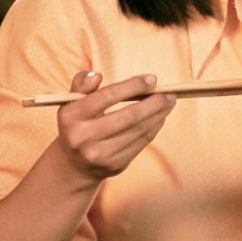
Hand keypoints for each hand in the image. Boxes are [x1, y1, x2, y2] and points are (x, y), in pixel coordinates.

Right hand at [51, 71, 176, 184]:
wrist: (74, 164)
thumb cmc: (77, 124)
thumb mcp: (71, 103)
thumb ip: (81, 85)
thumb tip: (96, 75)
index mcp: (71, 116)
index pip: (106, 97)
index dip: (132, 86)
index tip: (152, 79)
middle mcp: (83, 137)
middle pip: (128, 116)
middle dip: (154, 103)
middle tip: (170, 93)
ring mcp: (99, 154)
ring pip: (138, 131)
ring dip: (158, 115)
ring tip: (169, 102)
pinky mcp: (114, 165)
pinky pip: (141, 144)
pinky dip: (154, 128)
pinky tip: (160, 117)